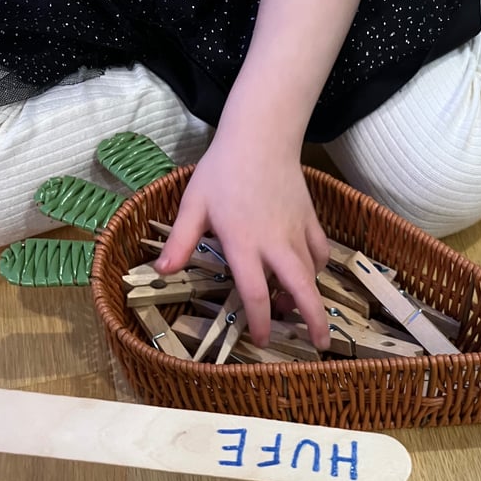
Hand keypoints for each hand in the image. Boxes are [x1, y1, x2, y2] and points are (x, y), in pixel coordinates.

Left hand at [155, 124, 330, 349]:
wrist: (260, 135)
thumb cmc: (222, 170)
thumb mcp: (194, 204)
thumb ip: (180, 241)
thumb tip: (161, 272)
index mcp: (244, 243)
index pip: (255, 292)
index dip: (260, 321)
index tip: (263, 339)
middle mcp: (276, 244)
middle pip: (301, 289)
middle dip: (312, 320)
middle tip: (320, 345)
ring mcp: (297, 232)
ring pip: (312, 274)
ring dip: (308, 296)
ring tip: (299, 310)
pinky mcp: (310, 220)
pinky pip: (320, 252)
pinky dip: (317, 267)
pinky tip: (308, 273)